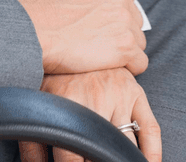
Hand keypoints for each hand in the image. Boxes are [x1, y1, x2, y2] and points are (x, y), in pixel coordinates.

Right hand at [14, 0, 147, 74]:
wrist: (29, 31)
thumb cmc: (35, 2)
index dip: (112, 13)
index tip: (97, 24)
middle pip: (134, 19)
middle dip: (121, 31)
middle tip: (99, 43)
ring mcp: (124, 22)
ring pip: (138, 41)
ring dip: (125, 50)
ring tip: (103, 58)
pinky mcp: (124, 48)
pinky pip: (140, 62)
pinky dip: (128, 68)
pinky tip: (110, 68)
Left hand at [18, 68, 160, 161]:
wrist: (66, 35)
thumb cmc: (50, 74)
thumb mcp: (36, 103)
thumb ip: (32, 141)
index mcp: (69, 104)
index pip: (73, 158)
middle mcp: (97, 101)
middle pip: (100, 152)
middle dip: (96, 159)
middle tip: (92, 158)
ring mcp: (120, 96)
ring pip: (126, 145)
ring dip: (118, 157)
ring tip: (109, 157)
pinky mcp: (135, 92)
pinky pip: (151, 129)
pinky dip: (153, 153)